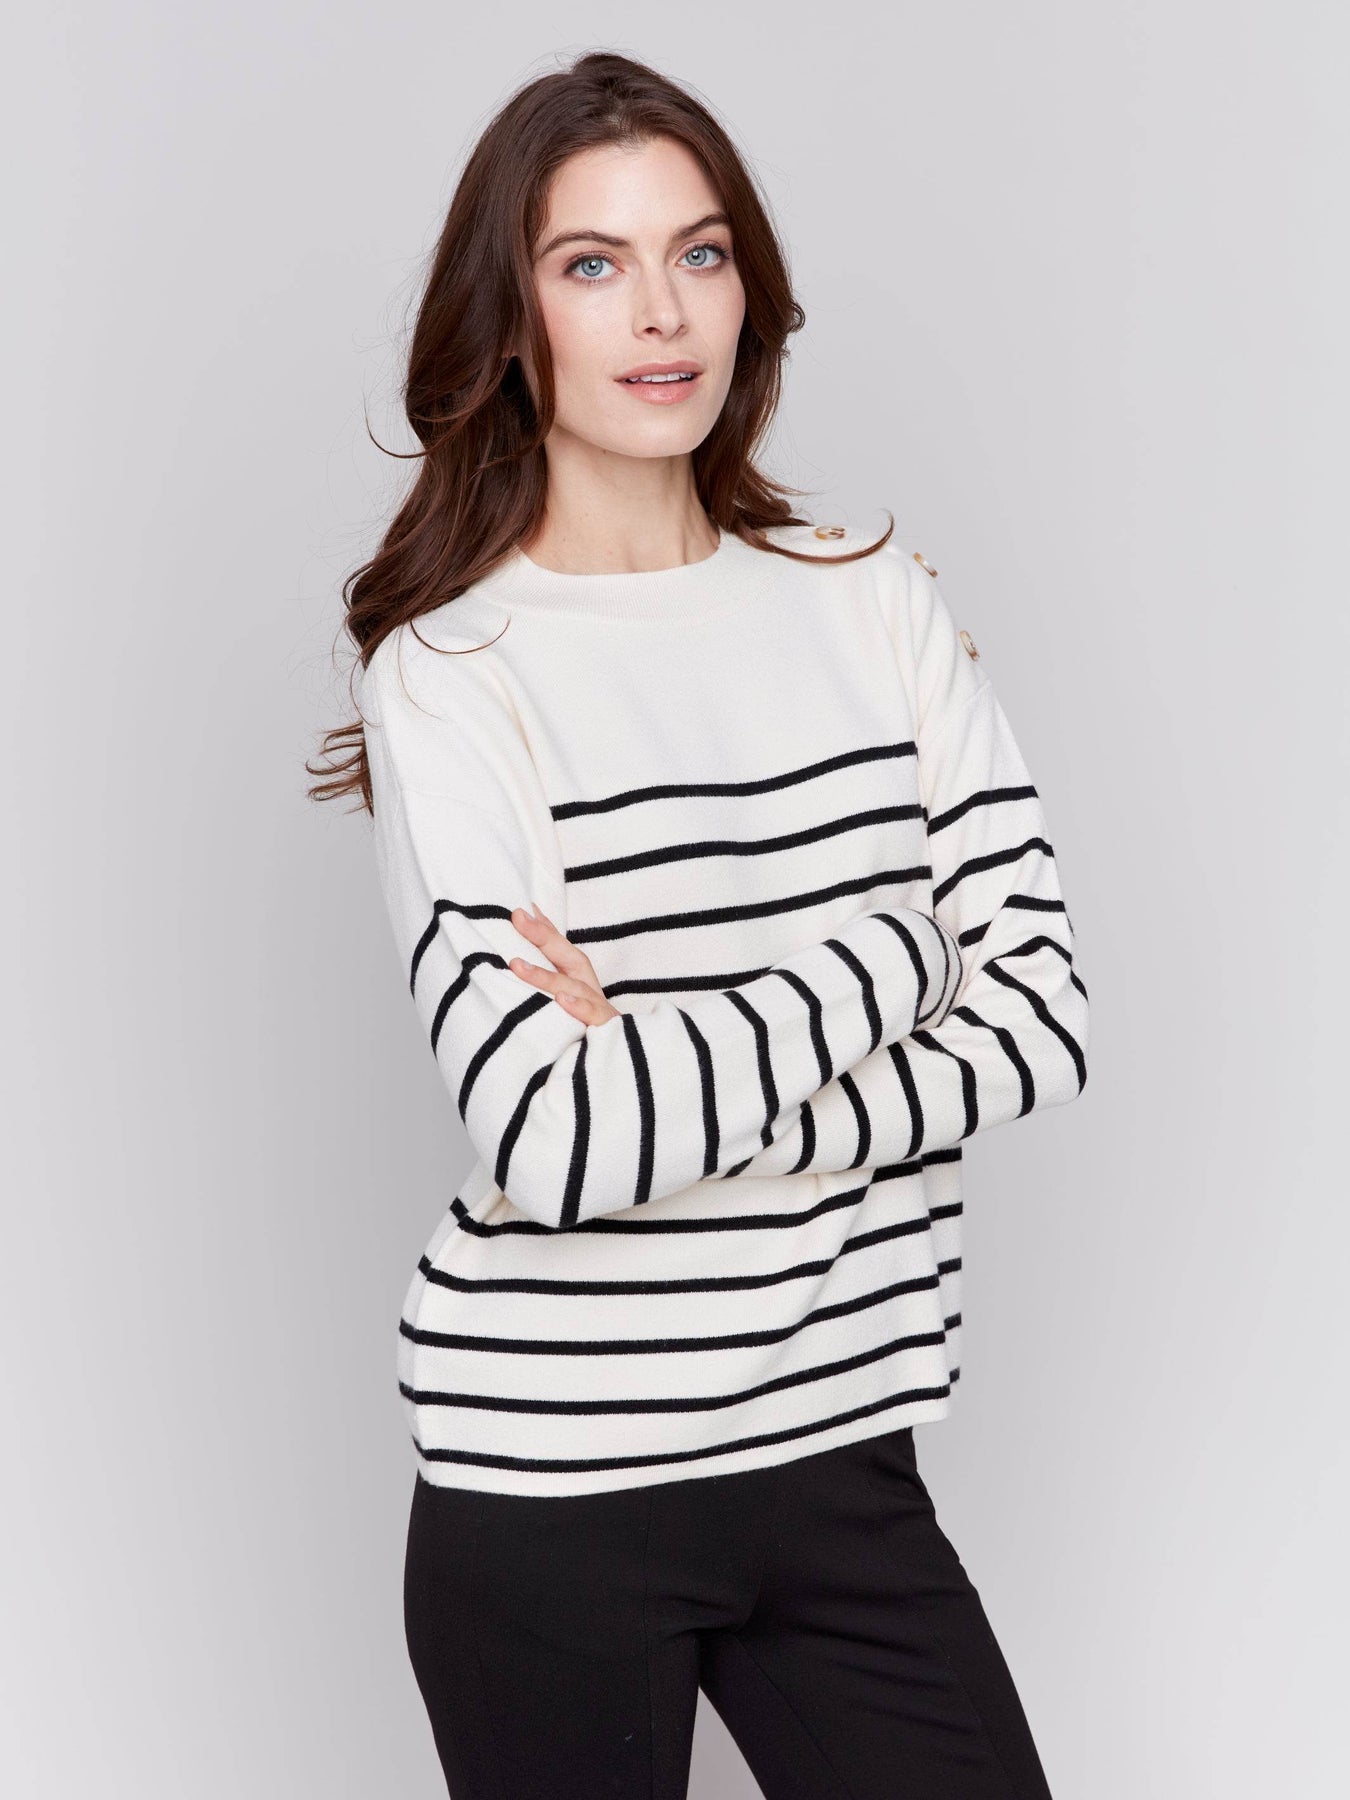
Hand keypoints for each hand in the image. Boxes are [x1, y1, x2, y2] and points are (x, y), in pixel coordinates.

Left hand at [508, 901, 619, 1025]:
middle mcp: (590, 990)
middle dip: (544, 937)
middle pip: (570, 959)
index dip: (542, 928)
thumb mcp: (566, 1000)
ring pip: (575, 988)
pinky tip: (562, 1000)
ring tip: (517, 965)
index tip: (520, 909)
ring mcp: (600, 1009)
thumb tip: (524, 939)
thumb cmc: (586, 1028)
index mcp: (580, 981)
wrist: (625, 1064)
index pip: (560, 949)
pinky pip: (594, 1017)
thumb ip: (549, 974)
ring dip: (546, 977)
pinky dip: (580, 1008)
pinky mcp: (607, 1030)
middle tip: (519, 917)